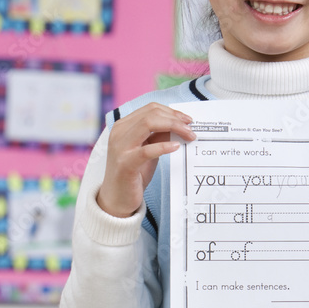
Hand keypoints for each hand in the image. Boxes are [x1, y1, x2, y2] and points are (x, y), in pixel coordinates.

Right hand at [97, 103, 195, 217]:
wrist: (117, 199)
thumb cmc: (134, 174)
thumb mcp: (148, 150)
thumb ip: (159, 136)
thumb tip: (179, 125)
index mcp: (123, 126)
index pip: (150, 109)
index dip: (171, 111)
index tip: (187, 120)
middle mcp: (119, 132)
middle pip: (151, 114)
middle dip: (175, 119)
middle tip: (191, 128)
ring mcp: (120, 147)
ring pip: (148, 124)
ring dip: (173, 127)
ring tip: (188, 136)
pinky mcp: (125, 164)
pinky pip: (147, 150)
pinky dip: (164, 146)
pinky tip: (176, 147)